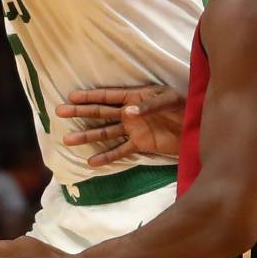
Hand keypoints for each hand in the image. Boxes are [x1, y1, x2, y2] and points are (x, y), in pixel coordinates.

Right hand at [57, 85, 185, 166]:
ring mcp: (133, 130)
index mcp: (135, 97)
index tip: (70, 96)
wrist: (197, 126)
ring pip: (105, 133)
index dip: (89, 96)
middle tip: (59, 113)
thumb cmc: (184, 105)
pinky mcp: (141, 144)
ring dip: (87, 136)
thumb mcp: (169, 100)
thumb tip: (127, 112)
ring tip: (68, 140)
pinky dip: (106, 156)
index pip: (107, 96)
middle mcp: (130, 113)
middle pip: (100, 113)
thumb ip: (149, 106)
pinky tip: (91, 162)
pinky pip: (120, 151)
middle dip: (80, 112)